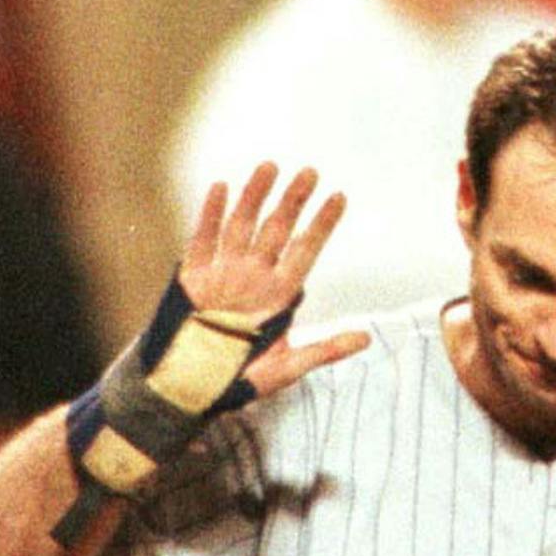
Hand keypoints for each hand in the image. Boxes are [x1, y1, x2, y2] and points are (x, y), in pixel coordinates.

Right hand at [179, 162, 368, 402]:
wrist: (189, 389)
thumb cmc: (239, 380)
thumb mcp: (287, 368)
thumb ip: (324, 350)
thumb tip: (367, 339)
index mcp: (278, 295)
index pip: (306, 251)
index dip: (322, 224)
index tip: (339, 197)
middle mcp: (253, 276)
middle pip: (277, 230)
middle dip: (293, 201)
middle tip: (310, 172)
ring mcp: (223, 273)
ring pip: (241, 225)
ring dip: (255, 196)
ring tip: (270, 167)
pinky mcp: (192, 276)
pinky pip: (203, 239)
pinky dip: (211, 214)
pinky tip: (222, 188)